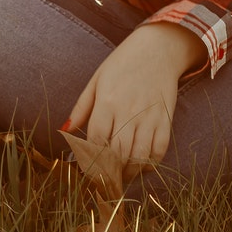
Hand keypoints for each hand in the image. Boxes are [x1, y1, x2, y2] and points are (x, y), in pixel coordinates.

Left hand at [66, 22, 205, 193]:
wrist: (158, 49)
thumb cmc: (122, 64)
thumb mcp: (97, 79)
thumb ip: (81, 107)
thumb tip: (65, 130)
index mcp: (107, 100)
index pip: (96, 140)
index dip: (90, 159)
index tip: (87, 169)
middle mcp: (128, 110)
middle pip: (117, 153)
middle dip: (109, 173)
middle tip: (103, 183)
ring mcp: (149, 116)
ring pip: (138, 156)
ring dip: (128, 173)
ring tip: (120, 177)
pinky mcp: (166, 119)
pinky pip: (159, 150)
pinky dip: (150, 164)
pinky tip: (140, 166)